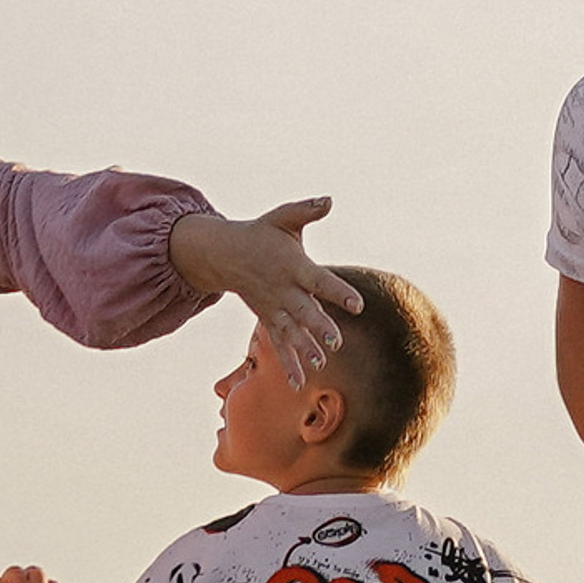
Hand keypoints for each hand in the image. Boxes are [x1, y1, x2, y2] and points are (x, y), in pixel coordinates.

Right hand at [171, 199, 363, 385]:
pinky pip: (278, 344)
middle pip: (304, 311)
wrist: (225, 254)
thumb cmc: (262, 233)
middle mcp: (284, 291)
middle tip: (336, 342)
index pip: (319, 280)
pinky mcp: (268, 319)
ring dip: (305, 349)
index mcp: (293, 266)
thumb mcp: (283, 217)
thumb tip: (330, 200)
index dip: (338, 292)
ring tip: (321, 364)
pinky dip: (289, 364)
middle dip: (318, 326)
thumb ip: (307, 209)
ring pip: (291, 332)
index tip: (358, 304)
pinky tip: (300, 383)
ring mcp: (274, 308)